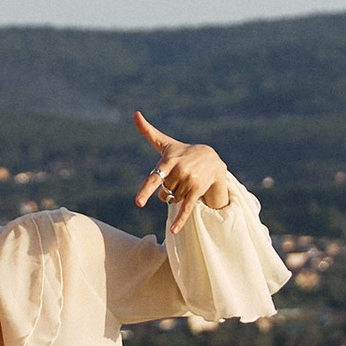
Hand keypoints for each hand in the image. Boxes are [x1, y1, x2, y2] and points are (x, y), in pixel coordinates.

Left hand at [133, 110, 230, 227]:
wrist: (211, 158)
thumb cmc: (182, 151)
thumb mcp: (165, 142)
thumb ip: (147, 131)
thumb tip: (134, 114)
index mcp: (168, 161)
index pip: (154, 178)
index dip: (146, 190)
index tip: (138, 202)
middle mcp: (179, 172)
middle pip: (162, 194)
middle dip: (166, 190)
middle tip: (176, 178)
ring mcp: (189, 182)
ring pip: (171, 200)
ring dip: (175, 196)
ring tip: (185, 183)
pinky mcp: (197, 191)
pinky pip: (186, 208)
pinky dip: (180, 220)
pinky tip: (174, 231)